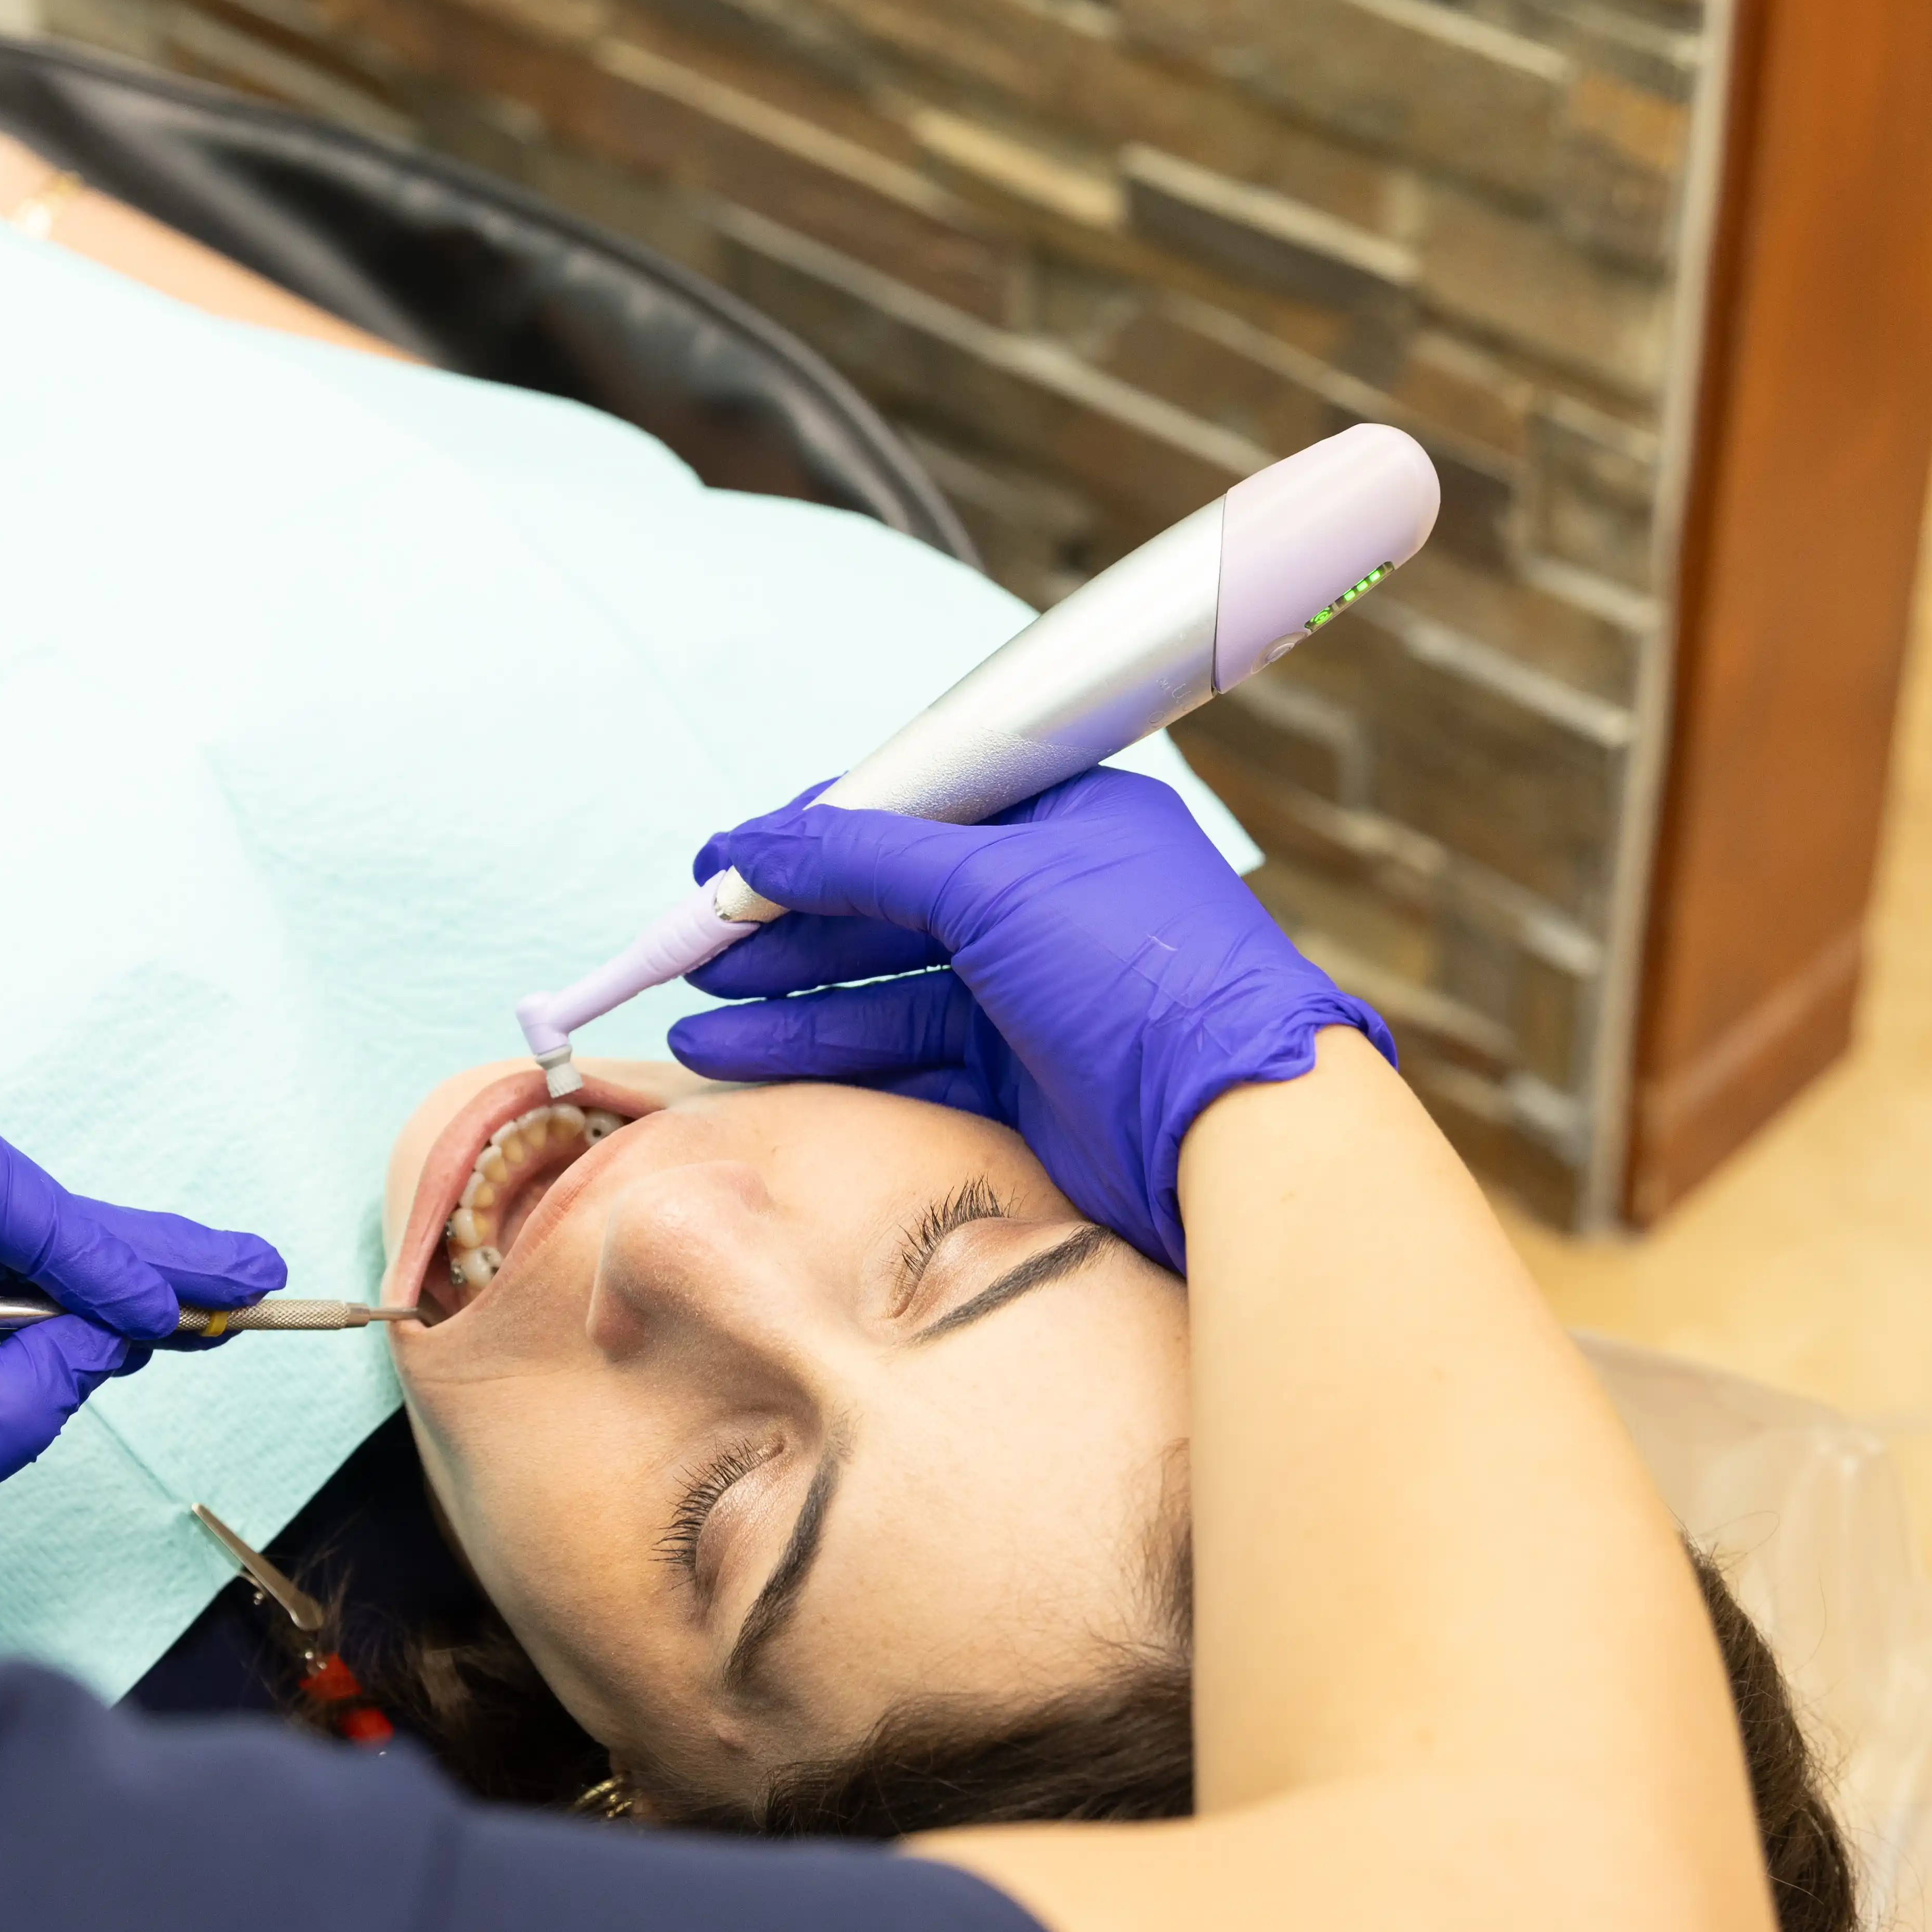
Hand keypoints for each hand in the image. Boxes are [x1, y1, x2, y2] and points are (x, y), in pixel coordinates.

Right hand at [665, 769, 1392, 1271]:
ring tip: (695, 1020)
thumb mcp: (994, 884)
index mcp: (1062, 818)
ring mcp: (1033, 991)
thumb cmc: (1143, 974)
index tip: (722, 860)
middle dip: (784, 927)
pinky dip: (824, 1054)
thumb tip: (755, 844)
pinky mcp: (1020, 1076)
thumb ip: (864, 857)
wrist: (1238, 1125)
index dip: (811, 832)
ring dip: (787, 1001)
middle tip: (693, 950)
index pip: (911, 806)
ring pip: (882, 986)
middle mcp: (1047, 898)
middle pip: (885, 901)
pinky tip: (745, 1055)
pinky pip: (900, 1056)